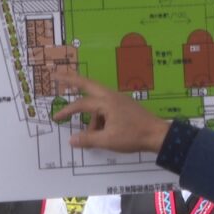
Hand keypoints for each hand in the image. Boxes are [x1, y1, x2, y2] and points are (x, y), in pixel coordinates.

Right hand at [51, 72, 168, 152]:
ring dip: (91, 117)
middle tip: (56, 73)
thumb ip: (88, 139)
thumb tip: (71, 140)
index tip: (56, 118)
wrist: (158, 135)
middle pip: (87, 84)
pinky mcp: (124, 106)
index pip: (81, 104)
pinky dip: (100, 119)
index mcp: (106, 102)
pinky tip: (103, 134)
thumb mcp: (108, 140)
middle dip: (70, 79)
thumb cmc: (134, 136)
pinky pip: (106, 108)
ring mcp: (119, 100)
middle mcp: (111, 96)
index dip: (67, 111)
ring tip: (95, 137)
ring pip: (97, 102)